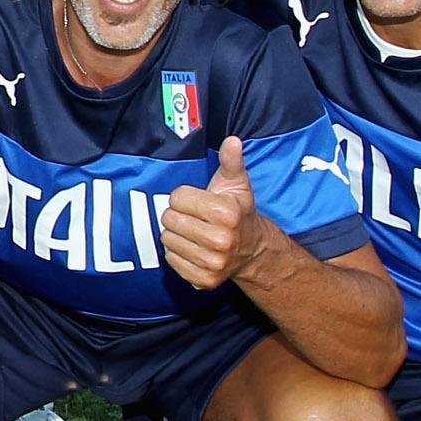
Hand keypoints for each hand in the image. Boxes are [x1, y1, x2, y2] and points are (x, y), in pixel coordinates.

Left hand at [160, 138, 266, 293]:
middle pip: (169, 219)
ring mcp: (212, 263)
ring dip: (176, 234)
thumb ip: (231, 161)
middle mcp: (221, 241)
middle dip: (178, 215)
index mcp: (227, 213)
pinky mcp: (203, 280)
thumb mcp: (237, 184)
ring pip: (167, 240)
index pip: (177, 197)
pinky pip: (170, 260)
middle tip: (194, 218)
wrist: (252, 251)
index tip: (198, 201)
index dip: (185, 197)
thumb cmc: (238, 212)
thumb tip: (232, 140)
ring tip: (194, 232)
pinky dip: (177, 253)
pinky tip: (193, 248)